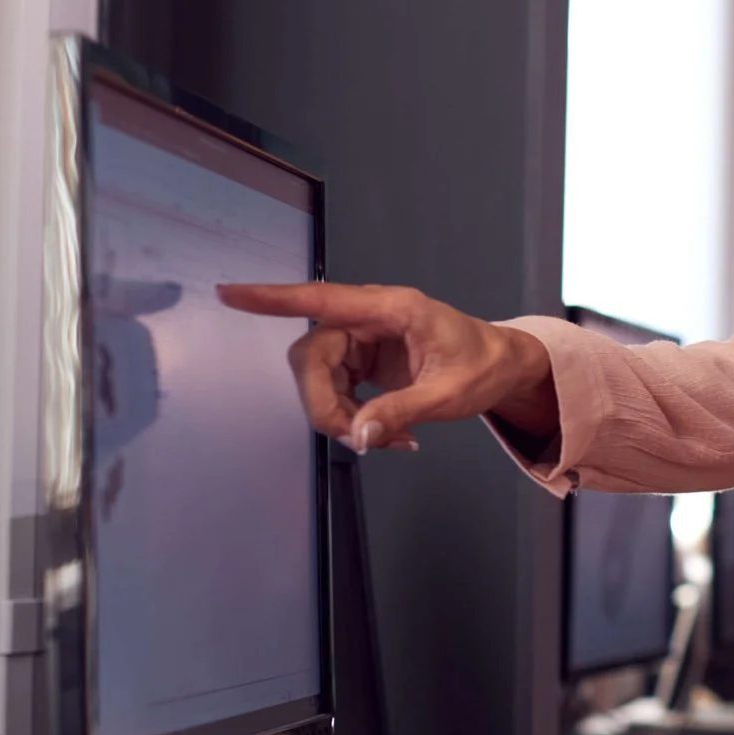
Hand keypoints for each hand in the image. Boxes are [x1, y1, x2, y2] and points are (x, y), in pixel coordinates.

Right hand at [219, 282, 557, 451]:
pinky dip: (353, 417)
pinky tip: (388, 432)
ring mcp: (363, 339)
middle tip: (358, 440)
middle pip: (312, 357)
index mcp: (392, 308)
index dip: (273, 298)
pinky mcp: (362, 360)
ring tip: (387, 438)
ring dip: (341, 415)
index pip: (322, 300)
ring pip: (319, 378)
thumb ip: (402, 412)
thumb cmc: (484, 365)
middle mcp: (369, 317)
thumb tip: (357, 435)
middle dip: (324, 403)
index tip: (230, 294)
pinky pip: (335, 389)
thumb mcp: (450, 393)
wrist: (503, 366)